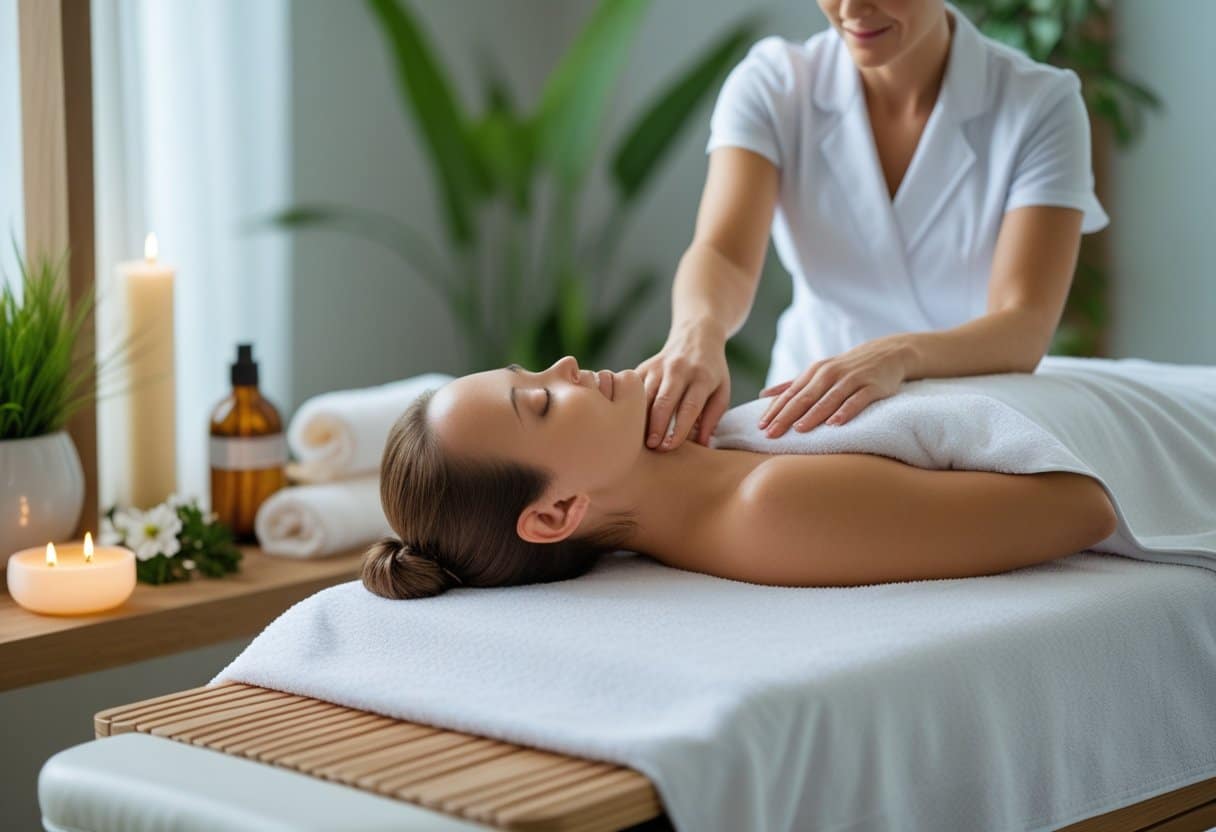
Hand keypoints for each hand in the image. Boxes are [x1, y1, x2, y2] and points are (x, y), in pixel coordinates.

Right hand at [635, 323, 731, 450]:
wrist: (696, 337)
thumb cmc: (711, 372)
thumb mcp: (721, 391)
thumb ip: (712, 418)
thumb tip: (701, 445)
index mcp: (702, 377)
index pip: (689, 407)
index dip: (679, 429)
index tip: (670, 447)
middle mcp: (679, 370)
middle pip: (664, 401)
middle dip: (656, 426)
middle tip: (652, 447)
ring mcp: (659, 366)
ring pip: (644, 395)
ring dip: (639, 418)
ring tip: (638, 439)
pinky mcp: (644, 366)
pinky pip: (633, 388)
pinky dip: (629, 404)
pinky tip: (627, 421)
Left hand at [757, 336, 910, 436]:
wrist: (886, 353)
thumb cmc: (846, 368)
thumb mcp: (818, 372)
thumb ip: (792, 385)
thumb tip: (763, 395)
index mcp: (814, 372)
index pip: (790, 394)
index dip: (775, 410)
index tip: (761, 427)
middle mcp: (830, 374)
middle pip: (804, 397)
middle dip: (786, 416)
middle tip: (771, 434)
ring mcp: (851, 379)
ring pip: (829, 399)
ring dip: (813, 414)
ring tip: (799, 430)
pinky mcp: (871, 386)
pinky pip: (857, 400)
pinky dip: (845, 411)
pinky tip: (835, 424)